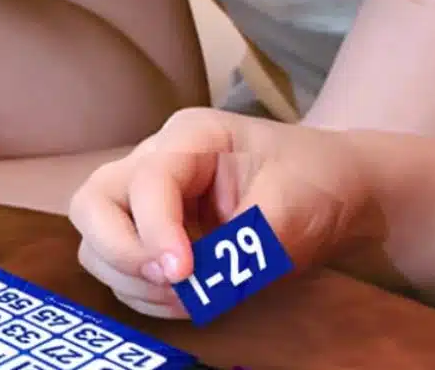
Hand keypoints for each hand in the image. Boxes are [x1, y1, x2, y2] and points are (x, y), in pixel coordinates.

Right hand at [68, 109, 374, 317]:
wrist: (340, 195)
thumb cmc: (317, 182)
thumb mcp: (291, 207)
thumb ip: (242, 244)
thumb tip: (201, 283)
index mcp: (192, 137)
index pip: (147, 182)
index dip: (155, 231)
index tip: (184, 274)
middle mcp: (158, 162)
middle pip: (94, 204)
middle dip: (120, 251)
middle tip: (173, 281)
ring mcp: (150, 202)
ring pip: (97, 243)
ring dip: (132, 280)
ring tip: (191, 294)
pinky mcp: (155, 238)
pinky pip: (124, 273)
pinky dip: (147, 296)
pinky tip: (194, 298)